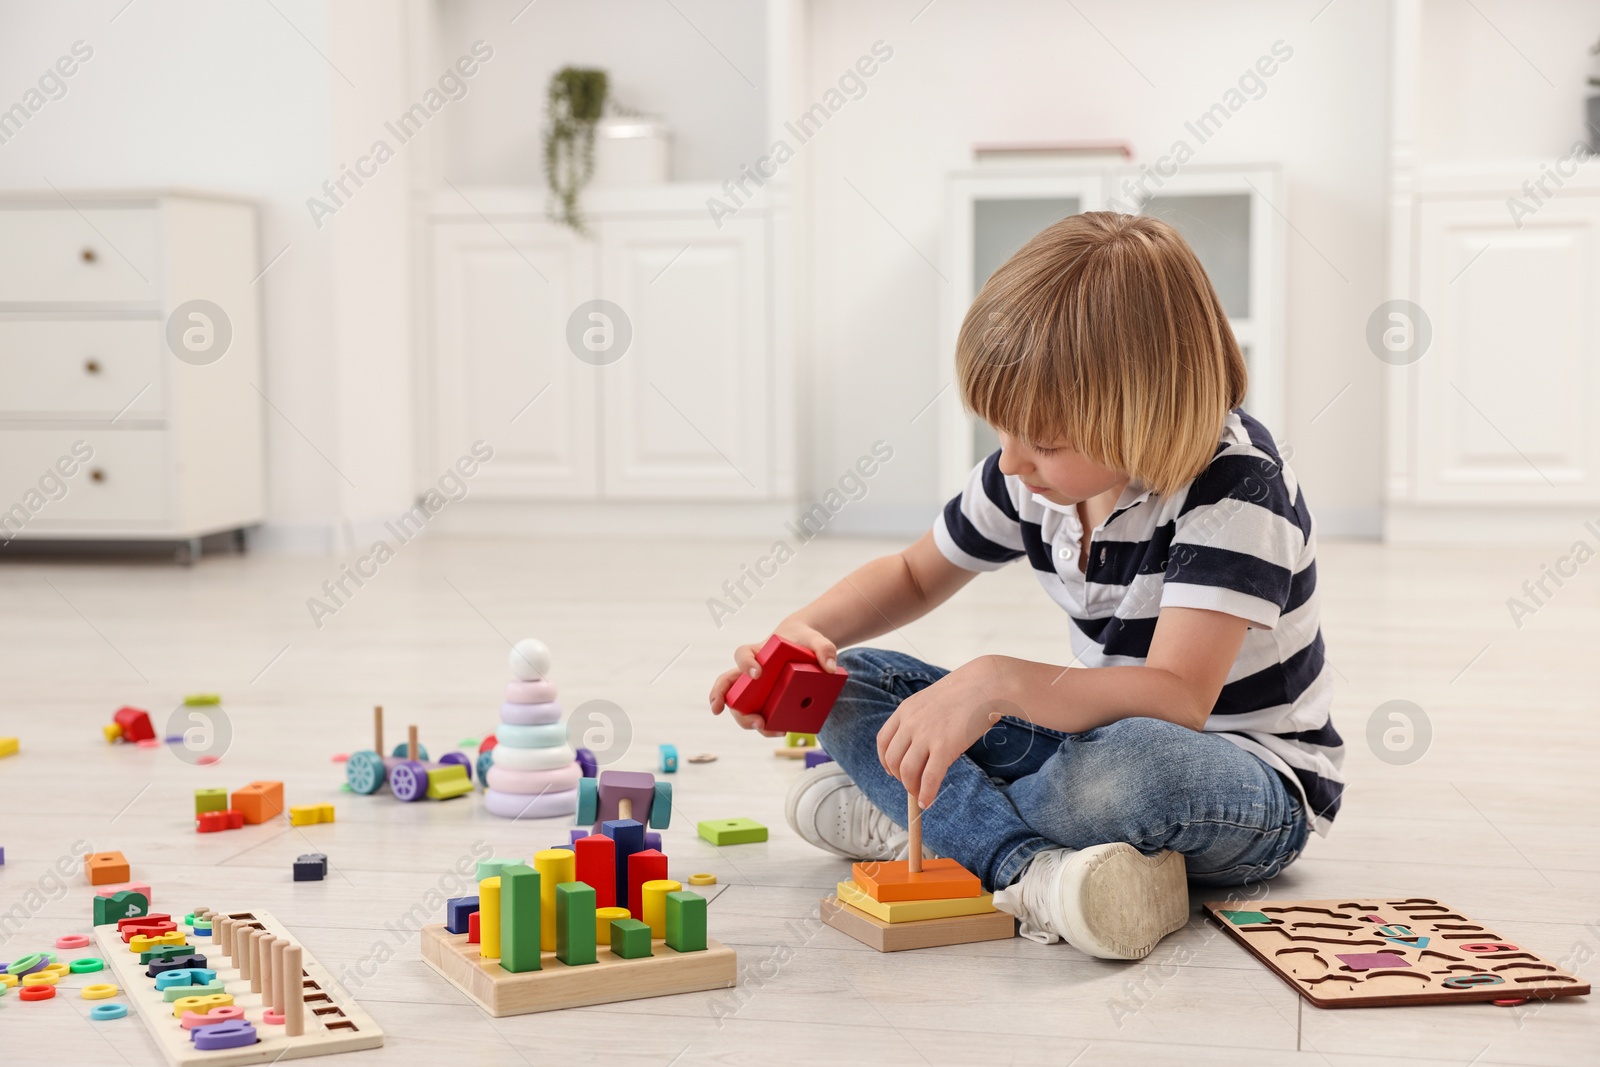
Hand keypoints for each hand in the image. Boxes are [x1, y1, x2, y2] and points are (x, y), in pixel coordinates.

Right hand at [708, 620, 839, 735]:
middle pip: (728, 685)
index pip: (742, 654)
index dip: (745, 664)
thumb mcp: (816, 639)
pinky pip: (760, 716)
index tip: (758, 674)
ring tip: (764, 727)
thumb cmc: (804, 641)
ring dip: (746, 720)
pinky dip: (765, 727)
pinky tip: (779, 730)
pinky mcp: (767, 703)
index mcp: (758, 652)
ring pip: (740, 706)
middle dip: (724, 699)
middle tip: (736, 713)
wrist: (805, 649)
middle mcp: (751, 672)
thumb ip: (824, 648)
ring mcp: (756, 690)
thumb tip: (829, 668)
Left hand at [877, 656, 1010, 808]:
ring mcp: (926, 736)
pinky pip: (929, 778)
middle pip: (892, 759)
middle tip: (910, 784)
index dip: (885, 760)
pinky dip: (926, 794)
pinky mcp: (945, 748)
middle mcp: (911, 723)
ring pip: (907, 772)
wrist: (986, 684)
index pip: (883, 741)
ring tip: (919, 793)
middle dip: (898, 777)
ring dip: (911, 787)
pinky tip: (927, 801)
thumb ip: (921, 720)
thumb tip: (920, 747)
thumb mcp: (932, 701)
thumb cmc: (965, 692)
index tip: (892, 770)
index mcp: (905, 710)